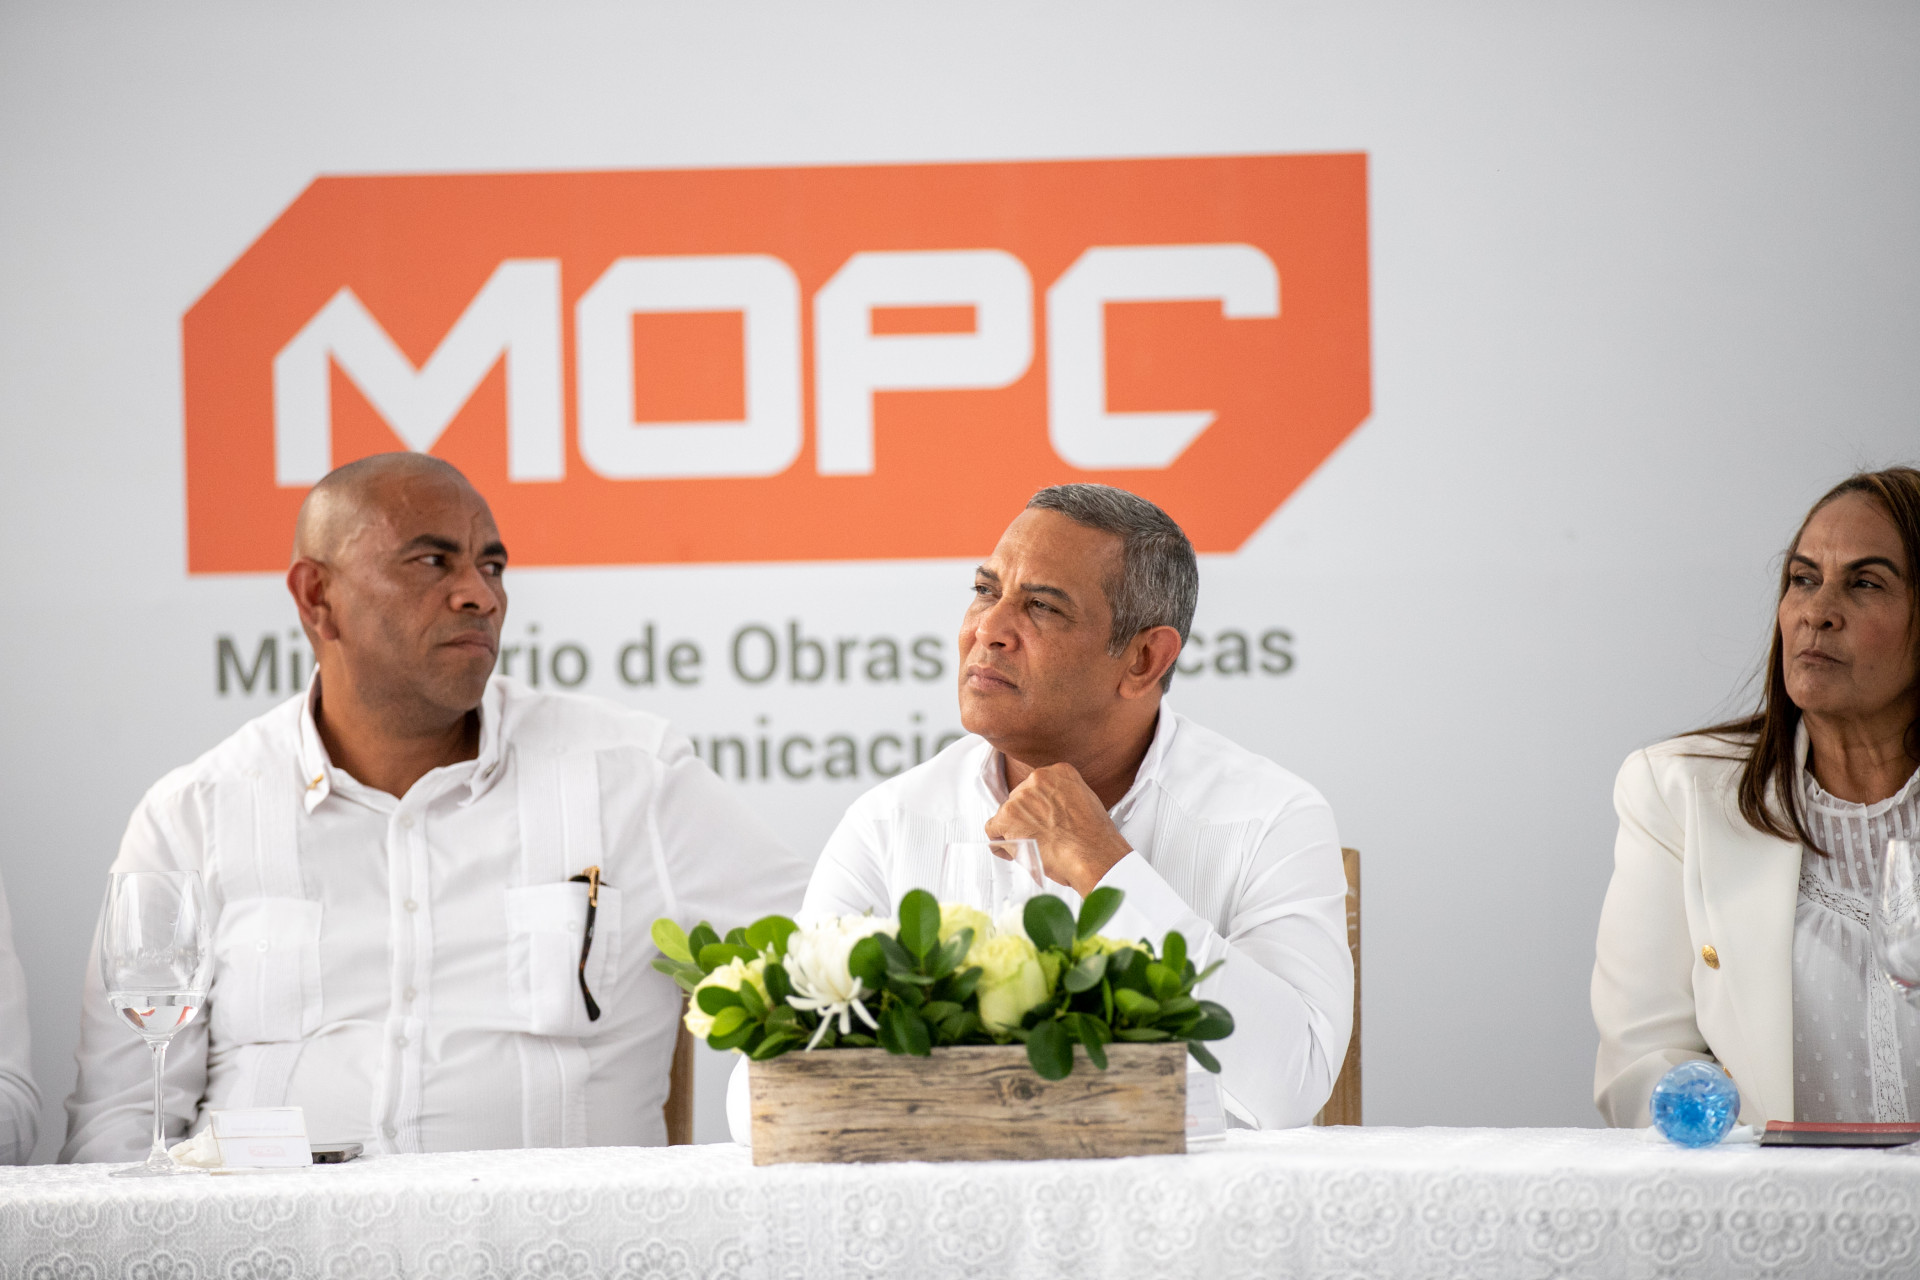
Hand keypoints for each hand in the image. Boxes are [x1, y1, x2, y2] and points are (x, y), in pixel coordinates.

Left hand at [985, 763, 1132, 895]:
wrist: (1092, 856)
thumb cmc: (1094, 839)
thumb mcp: (1085, 803)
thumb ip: (1062, 798)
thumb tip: (1049, 811)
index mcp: (1059, 771)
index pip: (1036, 787)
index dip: (1038, 808)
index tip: (1043, 821)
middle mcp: (1037, 779)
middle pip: (1019, 800)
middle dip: (1026, 820)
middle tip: (1040, 839)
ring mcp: (1021, 797)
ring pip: (1006, 816)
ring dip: (1015, 833)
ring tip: (1035, 849)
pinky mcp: (1007, 817)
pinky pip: (993, 829)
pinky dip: (1001, 845)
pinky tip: (1017, 853)